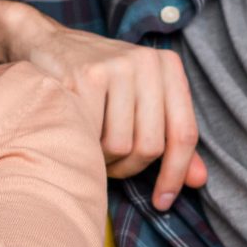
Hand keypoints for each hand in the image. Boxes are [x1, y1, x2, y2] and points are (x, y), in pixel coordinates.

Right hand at [16, 20, 207, 209]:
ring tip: (91, 144)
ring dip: (103, 159)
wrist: (47, 44)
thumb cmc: (99, 81)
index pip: (184, 133)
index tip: (163, 201)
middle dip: (129, 167)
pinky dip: (83, 146)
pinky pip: (92, 136)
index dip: (175, 174)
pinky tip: (75, 132)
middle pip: (151, 145)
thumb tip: (199, 180)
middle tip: (111, 163)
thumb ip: (171, 139)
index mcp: (168, 67)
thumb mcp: (141, 101)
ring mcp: (117, 66)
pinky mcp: (87, 76)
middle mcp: (148, 62)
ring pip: (121, 145)